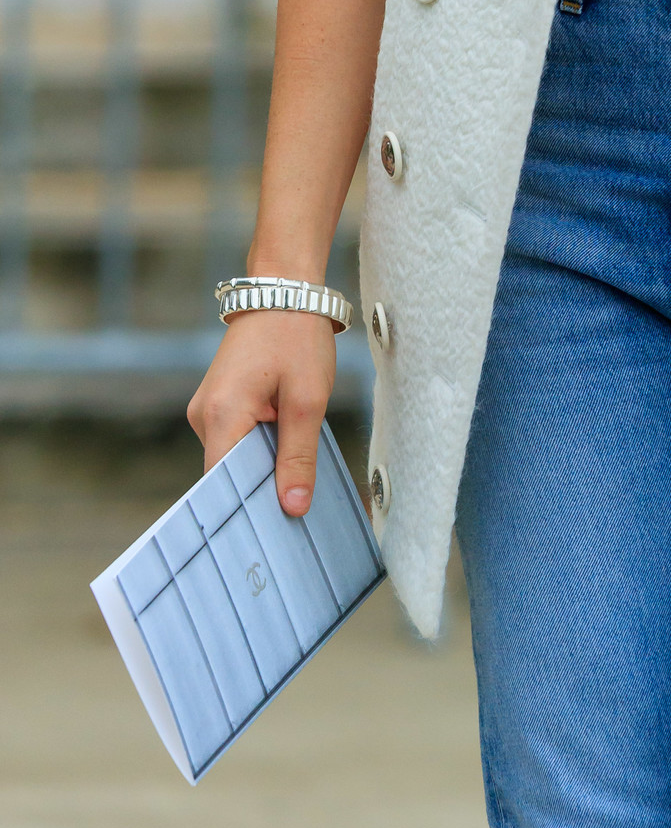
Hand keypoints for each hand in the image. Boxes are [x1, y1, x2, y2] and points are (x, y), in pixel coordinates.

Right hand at [187, 308, 338, 516]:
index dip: (246, 511)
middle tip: (293, 517)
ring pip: (233, 459)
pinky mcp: (219, 404)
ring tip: (295, 486)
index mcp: (221, 414)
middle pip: (227, 475)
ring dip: (261, 469)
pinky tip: (285, 456)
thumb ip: (298, 455)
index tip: (271, 538)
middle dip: (258, 493)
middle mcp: (204, 415)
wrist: (283, 289)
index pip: (222, 485)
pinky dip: (259, 450)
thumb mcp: (308, 399)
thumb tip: (291, 507)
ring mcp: (208, 409)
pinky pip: (236, 440)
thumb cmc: (297, 337)